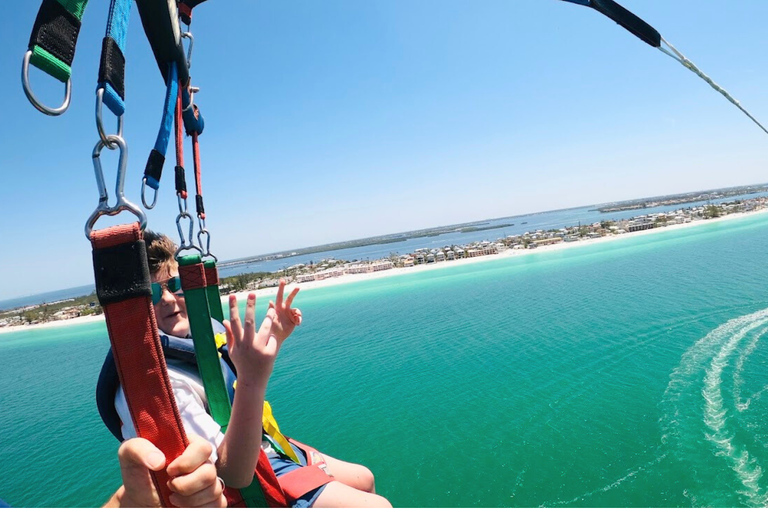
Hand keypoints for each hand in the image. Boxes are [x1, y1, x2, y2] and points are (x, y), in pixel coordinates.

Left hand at [108, 434, 225, 507]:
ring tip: (172, 498)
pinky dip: (199, 508)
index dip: (187, 462)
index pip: (204, 448)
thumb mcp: (129, 454)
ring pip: (214, 491)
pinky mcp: (211, 500)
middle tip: (169, 487)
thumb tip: (160, 461)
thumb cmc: (138, 473)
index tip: (168, 470)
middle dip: (185, 485)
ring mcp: (209, 482)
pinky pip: (218, 504)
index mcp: (189, 446)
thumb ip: (139, 448)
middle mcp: (203, 463)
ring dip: (189, 500)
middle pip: (210, 473)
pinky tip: (182, 507)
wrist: (139, 500)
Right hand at [224, 293, 278, 387]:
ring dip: (269, 316)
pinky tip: (275, 334)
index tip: (232, 295)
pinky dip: (273, 336)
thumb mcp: (233, 350)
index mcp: (238, 342)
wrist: (252, 381)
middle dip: (250, 307)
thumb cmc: (242, 363)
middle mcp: (247, 344)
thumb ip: (230, 335)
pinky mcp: (269, 353)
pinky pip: (272, 339)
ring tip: (272, 307)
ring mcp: (258, 348)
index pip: (234, 321)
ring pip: (264, 328)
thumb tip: (224, 320)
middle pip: (249, 321)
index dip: (233, 307)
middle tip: (252, 293)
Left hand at [268, 279, 301, 342]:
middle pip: (290, 298)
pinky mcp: (294, 320)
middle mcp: (284, 309)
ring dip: (299, 313)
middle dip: (293, 292)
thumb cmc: (269, 328)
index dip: (281, 288)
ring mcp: (289, 314)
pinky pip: (299, 317)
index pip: (279, 296)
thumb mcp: (269, 320)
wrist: (275, 338)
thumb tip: (270, 301)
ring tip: (297, 320)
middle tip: (297, 286)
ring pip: (297, 310)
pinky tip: (297, 324)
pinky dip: (300, 320)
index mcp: (277, 307)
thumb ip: (270, 310)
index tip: (282, 280)